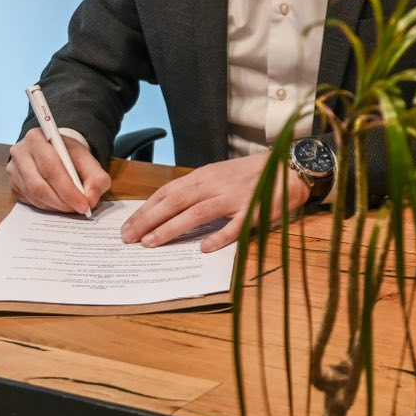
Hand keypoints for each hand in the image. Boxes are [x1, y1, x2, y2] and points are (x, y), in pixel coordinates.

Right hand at [6, 128, 111, 215]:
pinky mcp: (12, 184)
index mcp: (37, 138)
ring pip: (34, 196)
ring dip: (55, 206)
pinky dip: (47, 206)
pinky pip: (29, 201)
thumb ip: (96, 178)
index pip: (51, 168)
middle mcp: (19, 152)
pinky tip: (59, 204)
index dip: (68, 189)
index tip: (84, 204)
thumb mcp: (89, 161)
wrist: (56, 151)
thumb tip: (91, 200)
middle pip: (39, 185)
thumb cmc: (71, 156)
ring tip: (71, 207)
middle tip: (79, 210)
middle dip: (62, 202)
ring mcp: (12, 169)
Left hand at [119, 153, 310, 253]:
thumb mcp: (218, 176)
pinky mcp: (253, 210)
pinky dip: (219, 236)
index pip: (167, 192)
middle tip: (129, 238)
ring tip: (152, 243)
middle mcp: (215, 185)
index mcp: (204, 176)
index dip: (146, 210)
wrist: (287, 167)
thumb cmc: (250, 175)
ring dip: (172, 228)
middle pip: (175, 202)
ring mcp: (234, 198)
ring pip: (197, 213)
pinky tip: (203, 248)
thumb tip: (166, 209)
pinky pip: (234, 225)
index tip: (128, 226)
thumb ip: (195, 191)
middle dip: (148, 220)